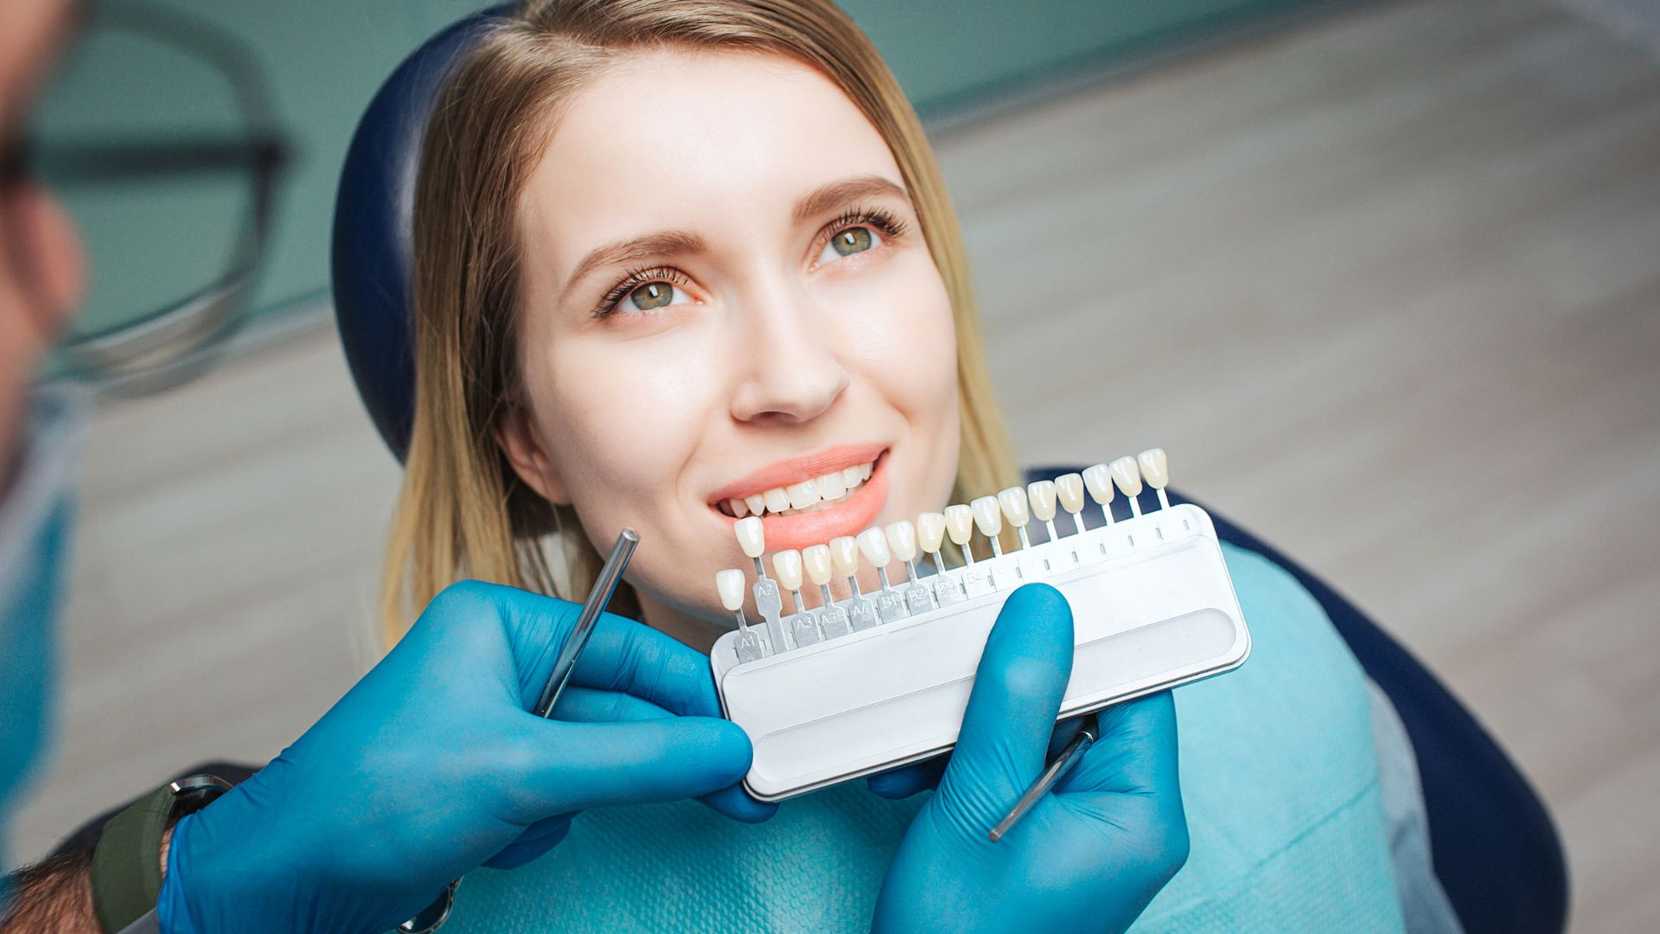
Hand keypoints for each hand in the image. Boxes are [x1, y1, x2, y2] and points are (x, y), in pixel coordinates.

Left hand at [158, 580, 772, 933]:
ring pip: (593, 760)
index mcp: (500, 625)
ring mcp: (492, 725)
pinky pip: (558, 796)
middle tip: (737, 794)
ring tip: (529, 824)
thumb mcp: (523, 772)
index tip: (746, 738)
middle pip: (620, 708)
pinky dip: (545, 825)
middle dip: (659, 760)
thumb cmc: (371, 799)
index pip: (629, 650)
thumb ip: (638, 761)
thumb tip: (727, 751)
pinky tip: (500, 842)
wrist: (285, 881)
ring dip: (580, 801)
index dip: (693, 696)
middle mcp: (499, 664)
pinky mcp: (484, 780)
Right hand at [873, 584, 1188, 933]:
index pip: (1137, 686)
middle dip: (1003, 689)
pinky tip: (911, 780)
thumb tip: (1044, 611)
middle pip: (1081, 705)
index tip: (1037, 592)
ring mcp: (1085, 837)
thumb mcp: (977, 807)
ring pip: (1036, 737)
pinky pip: (1013, 776)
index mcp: (1138, 814)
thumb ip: (1013, 703)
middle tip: (947, 677)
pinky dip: (961, 768)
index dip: (1089, 634)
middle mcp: (1125, 822)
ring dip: (968, 730)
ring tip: (912, 751)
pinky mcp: (1045, 846)